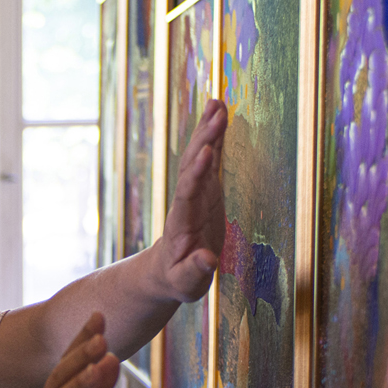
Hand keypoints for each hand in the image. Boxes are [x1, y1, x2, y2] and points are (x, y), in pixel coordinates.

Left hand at [154, 99, 227, 302]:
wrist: (167, 269)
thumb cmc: (178, 279)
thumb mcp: (185, 284)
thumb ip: (194, 271)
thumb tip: (207, 260)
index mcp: (182, 223)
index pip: (188, 194)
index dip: (197, 174)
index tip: (205, 153)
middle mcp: (186, 201)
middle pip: (193, 167)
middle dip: (204, 141)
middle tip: (217, 115)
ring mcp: (195, 192)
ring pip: (200, 157)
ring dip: (208, 131)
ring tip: (218, 104)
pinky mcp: (205, 189)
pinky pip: (209, 158)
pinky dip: (214, 137)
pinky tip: (219, 112)